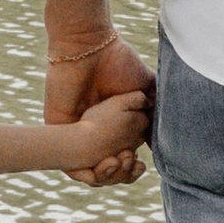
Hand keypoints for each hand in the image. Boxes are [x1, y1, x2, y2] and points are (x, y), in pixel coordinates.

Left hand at [46, 25, 155, 184]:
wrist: (90, 46)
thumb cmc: (118, 61)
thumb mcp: (146, 88)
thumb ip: (156, 112)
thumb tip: (164, 140)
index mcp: (115, 126)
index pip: (124, 157)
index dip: (134, 168)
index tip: (142, 163)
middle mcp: (97, 132)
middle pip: (108, 169)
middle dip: (122, 174)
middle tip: (131, 162)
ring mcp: (77, 133)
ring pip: (90, 170)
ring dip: (107, 176)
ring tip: (119, 162)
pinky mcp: (59, 131)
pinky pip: (68, 165)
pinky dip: (83, 175)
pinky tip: (101, 169)